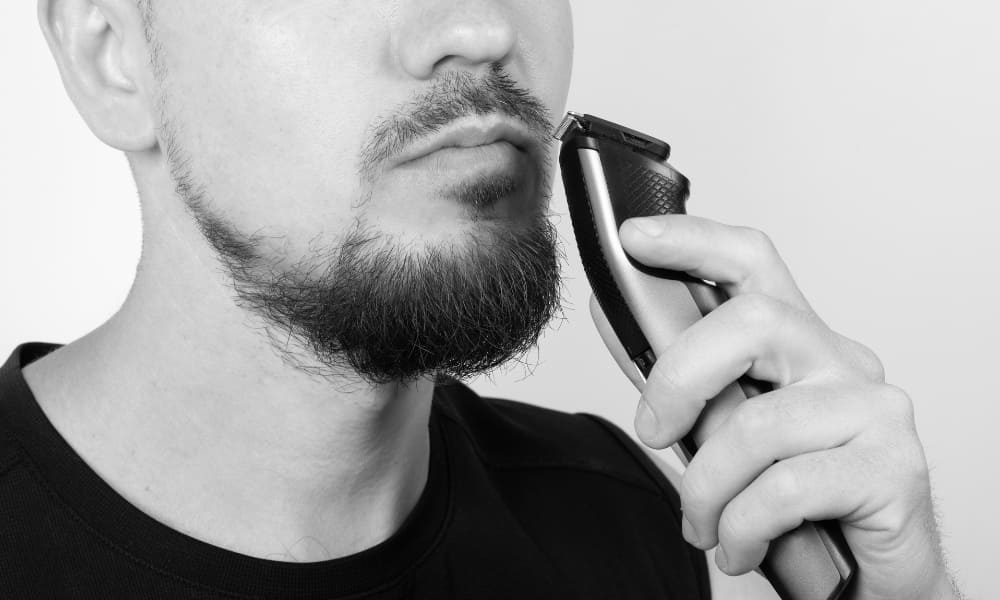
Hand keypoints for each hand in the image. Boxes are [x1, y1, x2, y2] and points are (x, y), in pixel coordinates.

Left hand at [615, 215, 958, 599]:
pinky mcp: (894, 467)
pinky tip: (740, 546)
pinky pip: (788, 487)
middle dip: (680, 378)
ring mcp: (874, 409)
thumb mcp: (724, 433)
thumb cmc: (793, 502)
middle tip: (655, 430)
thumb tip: (619, 321)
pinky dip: (743, 526)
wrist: (866, 578)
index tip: (635, 238)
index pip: (752, 263)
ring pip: (759, 424)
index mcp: (797, 343)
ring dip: (708, 488)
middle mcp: (841, 361)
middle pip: (754, 322)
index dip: (692, 240)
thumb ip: (685, 382)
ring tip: (703, 524)